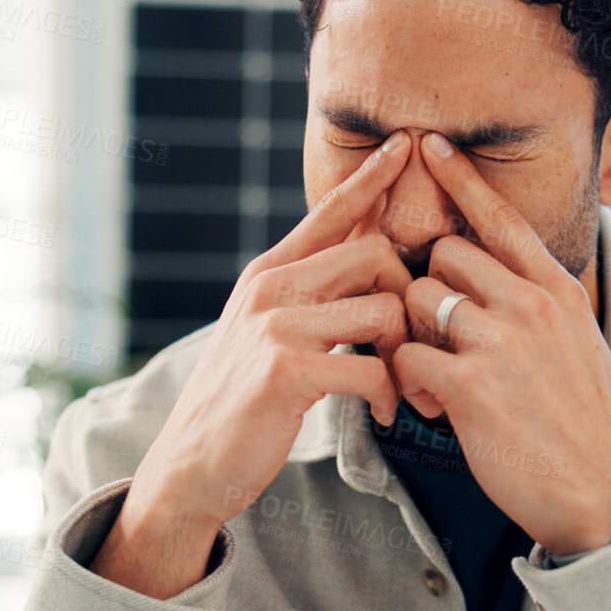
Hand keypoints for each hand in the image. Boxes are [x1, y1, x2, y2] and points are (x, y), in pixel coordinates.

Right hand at [91, 131, 416, 598]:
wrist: (191, 465)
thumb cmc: (245, 401)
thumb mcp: (270, 332)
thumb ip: (313, 294)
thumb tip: (367, 259)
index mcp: (270, 273)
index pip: (329, 211)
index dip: (371, 177)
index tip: (405, 145)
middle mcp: (270, 288)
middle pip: (376, 254)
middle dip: (411, 300)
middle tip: (419, 349)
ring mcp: (274, 326)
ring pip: (382, 310)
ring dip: (408, 355)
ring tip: (404, 390)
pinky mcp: (284, 371)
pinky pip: (372, 367)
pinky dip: (390, 395)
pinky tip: (384, 414)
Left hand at [391, 131, 610, 555]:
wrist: (598, 492)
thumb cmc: (585, 423)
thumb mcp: (582, 344)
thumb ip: (546, 305)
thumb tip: (516, 275)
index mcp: (557, 291)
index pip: (501, 218)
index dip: (462, 178)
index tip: (431, 145)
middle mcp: (530, 305)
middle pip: (443, 255)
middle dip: (426, 289)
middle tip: (436, 338)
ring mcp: (502, 344)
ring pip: (417, 301)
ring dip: (412, 337)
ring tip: (435, 379)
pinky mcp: (472, 387)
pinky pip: (410, 358)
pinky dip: (409, 383)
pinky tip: (431, 409)